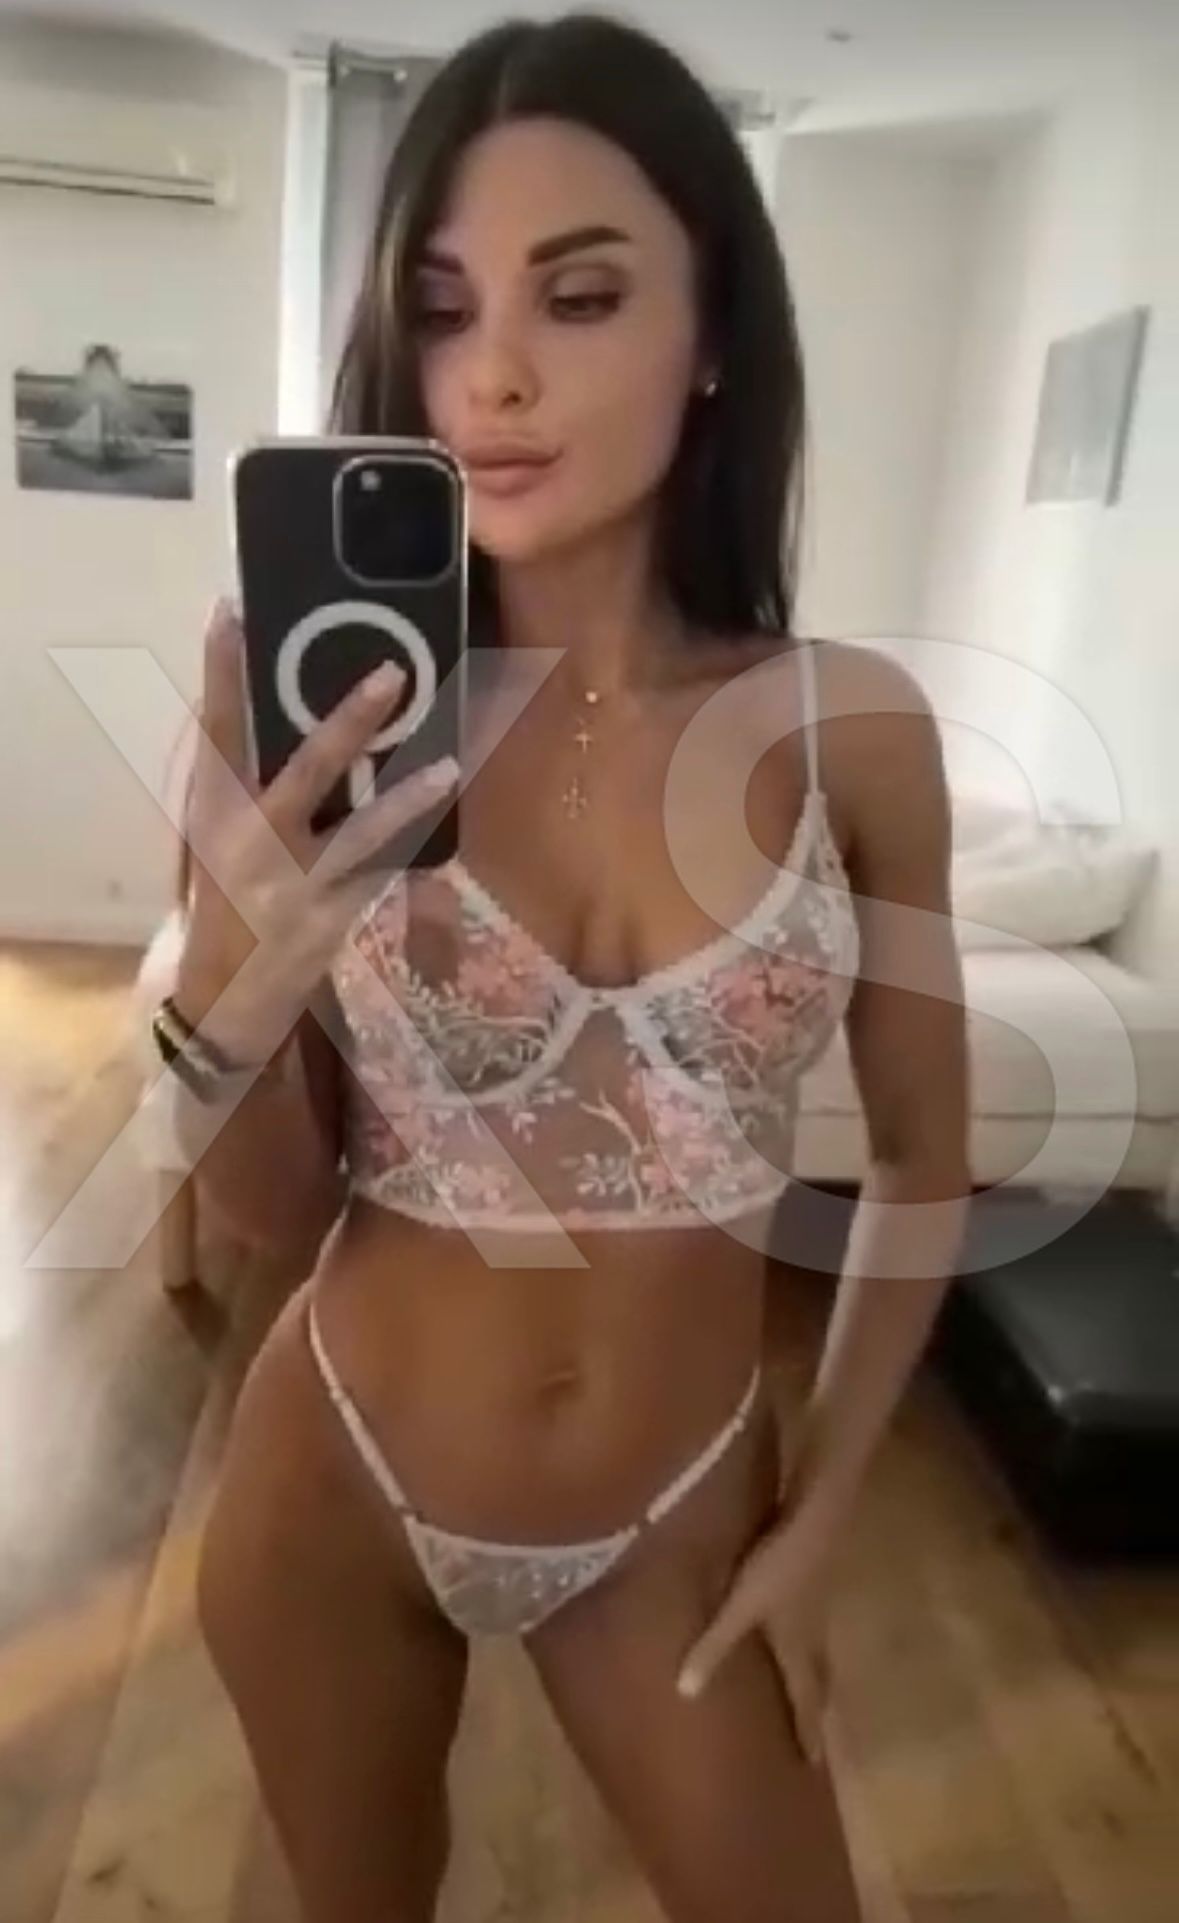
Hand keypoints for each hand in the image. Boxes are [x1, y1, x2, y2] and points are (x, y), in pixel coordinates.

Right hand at [175, 600, 457, 1060]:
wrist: (225, 990)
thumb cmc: (227, 890)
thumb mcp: (217, 830)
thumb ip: (240, 771)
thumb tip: (264, 691)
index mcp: (216, 808)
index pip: (216, 729)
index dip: (221, 670)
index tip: (230, 610)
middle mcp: (253, 840)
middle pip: (304, 771)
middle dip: (348, 723)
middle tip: (391, 674)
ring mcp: (298, 882)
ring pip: (362, 833)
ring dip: (406, 799)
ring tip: (448, 767)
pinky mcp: (334, 917)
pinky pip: (384, 872)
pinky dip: (415, 844)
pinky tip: (446, 813)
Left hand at [676, 1495, 838, 1767]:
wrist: (819, 1516)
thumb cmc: (778, 1566)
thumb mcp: (740, 1608)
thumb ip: (713, 1646)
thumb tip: (686, 1693)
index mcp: (797, 1648)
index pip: (805, 1699)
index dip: (808, 1730)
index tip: (815, 1764)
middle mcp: (813, 1634)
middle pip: (818, 1680)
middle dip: (815, 1706)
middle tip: (816, 1732)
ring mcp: (819, 1605)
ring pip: (818, 1652)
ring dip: (814, 1674)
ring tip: (807, 1688)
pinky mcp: (816, 1579)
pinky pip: (814, 1626)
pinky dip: (808, 1641)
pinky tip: (796, 1628)